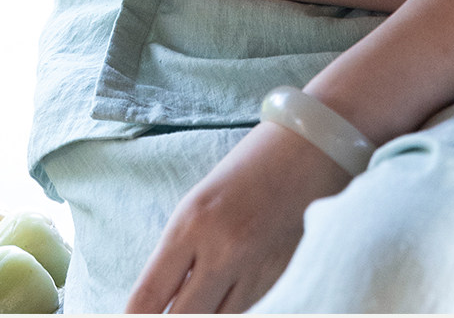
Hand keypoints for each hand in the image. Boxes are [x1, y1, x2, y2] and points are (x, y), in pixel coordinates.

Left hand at [124, 120, 348, 314]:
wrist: (304, 151)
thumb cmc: (241, 172)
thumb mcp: (198, 205)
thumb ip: (179, 254)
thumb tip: (160, 302)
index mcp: (191, 223)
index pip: (150, 295)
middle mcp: (221, 251)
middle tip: (162, 313)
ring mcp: (252, 269)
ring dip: (203, 315)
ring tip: (194, 300)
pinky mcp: (278, 279)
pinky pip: (244, 311)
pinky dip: (229, 311)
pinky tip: (220, 299)